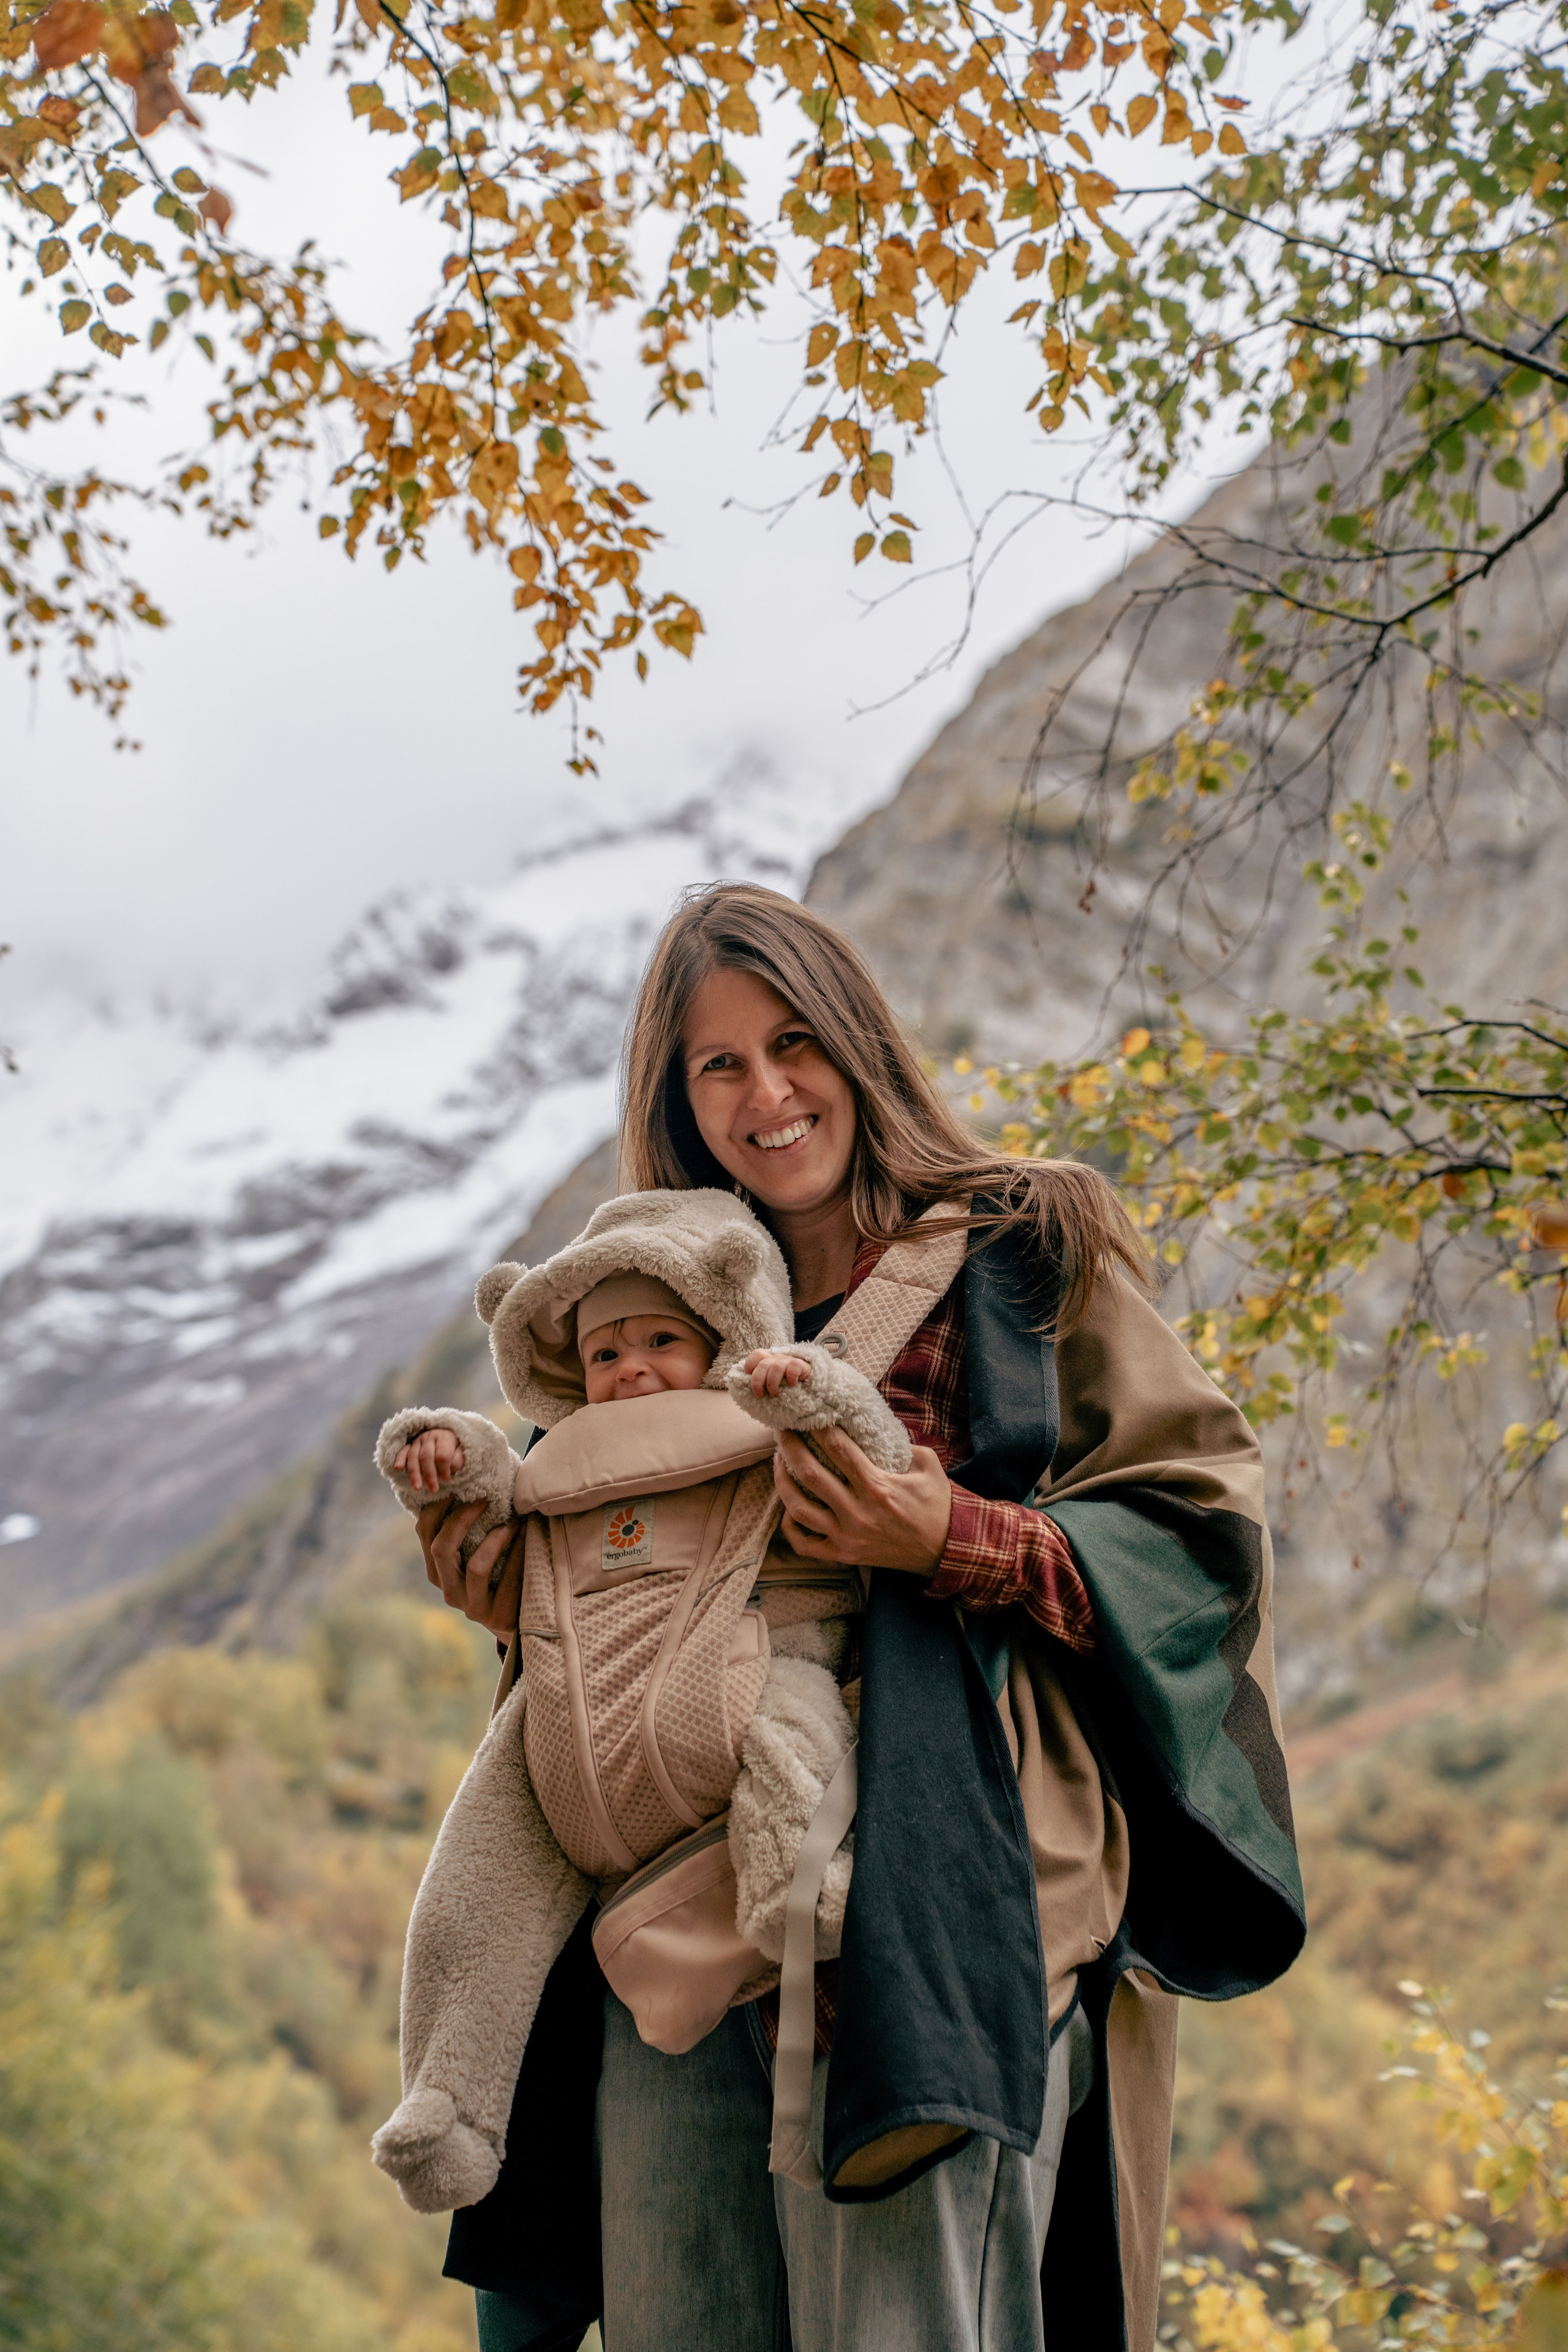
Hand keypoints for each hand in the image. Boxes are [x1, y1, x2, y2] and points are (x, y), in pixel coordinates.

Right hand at [395, 1427, 465, 1491]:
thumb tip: (452, 1468)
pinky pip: (403, 1451)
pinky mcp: (409, 1445)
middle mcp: (429, 1437)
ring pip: (413, 1456)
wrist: (445, 1433)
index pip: (442, 1455)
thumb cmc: (454, 1446)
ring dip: (414, 1473)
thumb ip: (459, 1458)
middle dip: (429, 1475)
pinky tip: (398, 1468)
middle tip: (433, 1489)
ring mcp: (418, 1440)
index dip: (444, 1469)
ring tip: (417, 1488)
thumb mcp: (462, 1450)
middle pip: (426, 1456)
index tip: (446, 1480)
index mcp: (444, 1437)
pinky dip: (399, 1459)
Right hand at [416, 1495, 524, 1634]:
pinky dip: (519, 1554)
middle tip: (484, 1499)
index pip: (425, 1534)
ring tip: (513, 1522)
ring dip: (496, 1539)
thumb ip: (467, 1534)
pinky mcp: (496, 1616)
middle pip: (442, 1549)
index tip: (456, 1486)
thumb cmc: (498, 1577)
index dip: (435, 1507)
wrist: (521, 1623)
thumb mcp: (475, 1556)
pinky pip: (508, 1580)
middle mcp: (449, 1590)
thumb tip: (470, 1487)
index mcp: (438, 1571)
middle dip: (461, 1519)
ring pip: (476, 1567)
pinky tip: (528, 1538)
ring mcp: (471, 1606)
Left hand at [741, 1347, 813, 1398]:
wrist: (813, 1386)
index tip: (749, 1376)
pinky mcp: (802, 1365)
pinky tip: (791, 1385)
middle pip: (763, 1364)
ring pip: (776, 1367)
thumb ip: (763, 1383)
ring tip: (774, 1395)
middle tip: (760, 1395)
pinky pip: (794, 1366)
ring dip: (772, 1383)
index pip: (757, 1354)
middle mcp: (778, 1358)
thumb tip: (746, 1391)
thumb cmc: (787, 1387)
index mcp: (770, 1361)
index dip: (750, 1364)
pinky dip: (791, 1377)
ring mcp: (790, 1361)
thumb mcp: (773, 1383)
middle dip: (758, 1381)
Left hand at [772, 1426, 952, 1575]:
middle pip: (810, 1474)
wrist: (946, 1549)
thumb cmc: (936, 1504)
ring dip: (782, 1482)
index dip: (819, 1428)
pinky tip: (788, 1508)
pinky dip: (790, 1527)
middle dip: (790, 1447)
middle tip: (781, 1430)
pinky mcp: (844, 1555)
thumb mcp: (927, 1465)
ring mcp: (847, 1537)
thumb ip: (903, 1442)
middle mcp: (858, 1513)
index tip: (807, 1414)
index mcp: (878, 1487)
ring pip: (799, 1509)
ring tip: (778, 1462)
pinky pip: (804, 1544)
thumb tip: (875, 1424)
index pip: (838, 1449)